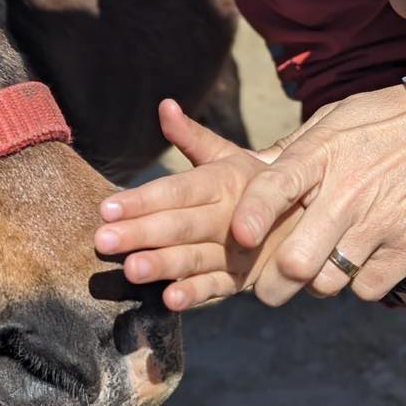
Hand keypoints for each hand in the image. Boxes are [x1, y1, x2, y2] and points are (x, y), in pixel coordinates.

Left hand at [94, 100, 299, 310]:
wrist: (304, 212)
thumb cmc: (249, 180)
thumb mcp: (226, 154)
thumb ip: (191, 135)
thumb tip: (165, 106)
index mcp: (224, 181)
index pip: (177, 190)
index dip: (142, 200)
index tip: (106, 208)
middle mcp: (230, 216)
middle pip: (180, 225)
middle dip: (141, 233)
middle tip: (102, 240)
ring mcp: (237, 251)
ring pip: (196, 258)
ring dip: (163, 265)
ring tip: (130, 270)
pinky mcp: (242, 279)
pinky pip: (218, 288)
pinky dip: (196, 294)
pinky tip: (169, 300)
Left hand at [231, 84, 405, 305]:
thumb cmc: (388, 119)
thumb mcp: (335, 119)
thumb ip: (292, 150)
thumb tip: (249, 168)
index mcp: (320, 155)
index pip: (274, 187)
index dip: (252, 214)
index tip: (240, 236)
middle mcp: (347, 193)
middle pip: (295, 261)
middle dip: (274, 282)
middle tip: (272, 283)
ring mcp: (382, 223)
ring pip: (328, 283)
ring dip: (318, 283)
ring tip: (323, 266)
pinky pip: (368, 289)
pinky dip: (359, 284)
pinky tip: (362, 262)